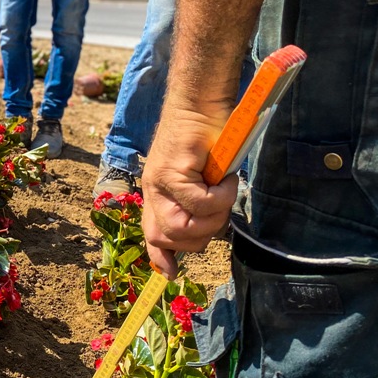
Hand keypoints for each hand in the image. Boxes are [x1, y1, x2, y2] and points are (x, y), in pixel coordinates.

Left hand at [142, 109, 237, 278]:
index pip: (151, 235)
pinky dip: (221, 196)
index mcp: (157, 195)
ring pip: (184, 225)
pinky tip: (226, 179)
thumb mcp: (200, 178)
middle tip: (221, 209)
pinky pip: (198, 202)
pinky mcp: (170, 171)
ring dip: (214, 214)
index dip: (162, 258)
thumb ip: (196, 205)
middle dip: (203, 234)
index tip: (172, 274)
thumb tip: (201, 234)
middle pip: (169, 238)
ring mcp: (157, 182)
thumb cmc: (207, 139)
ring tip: (224, 190)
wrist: (201, 103)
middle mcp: (152, 191)